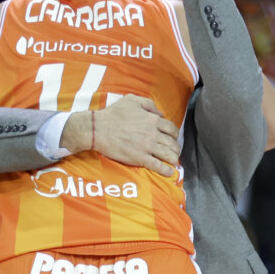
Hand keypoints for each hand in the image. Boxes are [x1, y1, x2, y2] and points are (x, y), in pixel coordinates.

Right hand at [63, 95, 180, 175]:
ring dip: (174, 159)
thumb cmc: (113, 114)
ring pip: (168, 155)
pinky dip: (166, 170)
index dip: (175, 135)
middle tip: (174, 152)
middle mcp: (153, 133)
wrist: (98, 129)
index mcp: (152, 120)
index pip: (171, 129)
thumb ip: (149, 104)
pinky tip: (169, 172)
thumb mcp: (132, 100)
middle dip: (176, 148)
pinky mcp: (140, 158)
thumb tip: (160, 113)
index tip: (173, 139)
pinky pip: (158, 166)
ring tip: (173, 162)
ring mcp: (147, 147)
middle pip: (172, 143)